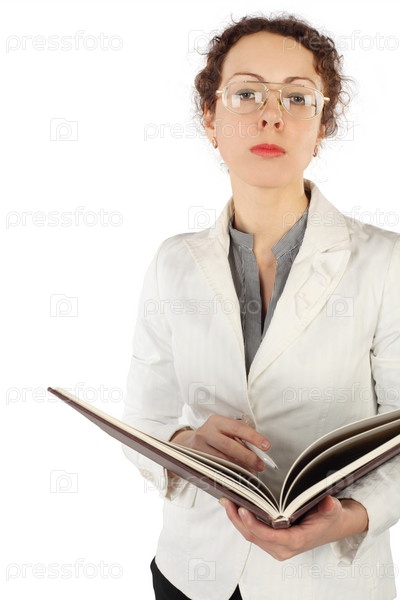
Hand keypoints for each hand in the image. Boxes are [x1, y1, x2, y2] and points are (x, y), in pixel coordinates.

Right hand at [170, 414, 270, 472]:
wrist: (186, 445)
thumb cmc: (213, 437)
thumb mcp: (223, 431)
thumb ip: (239, 438)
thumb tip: (259, 451)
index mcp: (216, 421)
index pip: (237, 427)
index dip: (253, 437)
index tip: (266, 446)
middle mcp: (206, 432)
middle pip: (229, 445)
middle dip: (248, 457)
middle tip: (260, 465)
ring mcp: (199, 447)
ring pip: (223, 460)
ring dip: (240, 468)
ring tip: (252, 473)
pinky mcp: (196, 461)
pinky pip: (216, 469)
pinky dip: (229, 473)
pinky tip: (238, 477)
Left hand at [219, 496, 368, 560]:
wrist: (333, 526)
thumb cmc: (330, 518)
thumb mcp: (333, 510)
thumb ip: (330, 508)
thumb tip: (329, 503)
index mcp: (295, 541)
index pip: (269, 536)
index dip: (254, 524)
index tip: (243, 510)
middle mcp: (282, 548)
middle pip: (254, 536)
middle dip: (238, 519)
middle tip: (227, 499)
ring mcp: (276, 546)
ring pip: (250, 535)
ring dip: (236, 519)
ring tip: (227, 500)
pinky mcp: (272, 541)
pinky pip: (252, 533)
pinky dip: (241, 520)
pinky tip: (234, 506)